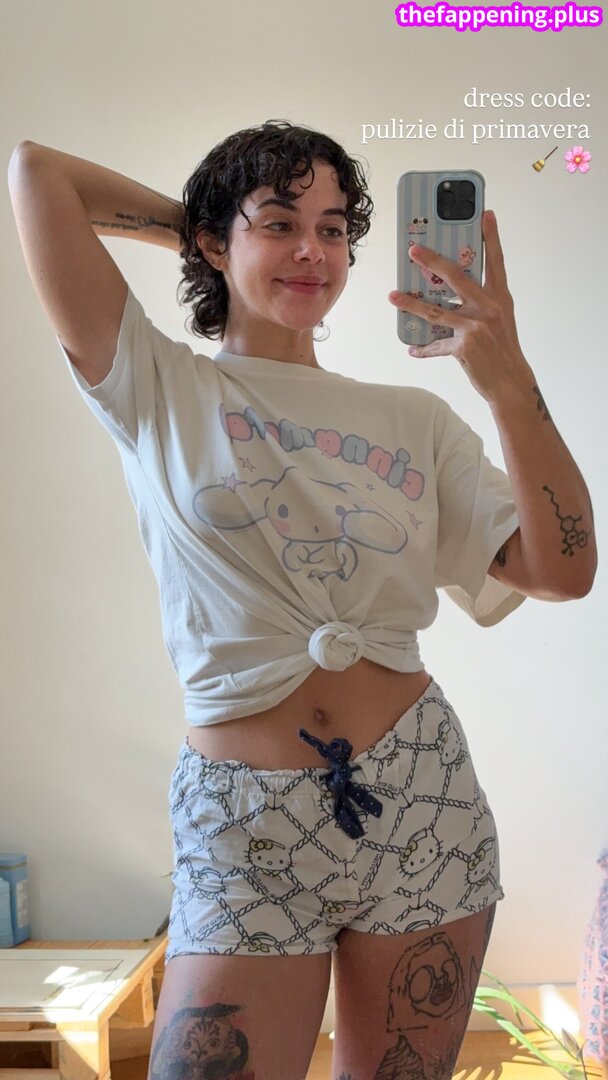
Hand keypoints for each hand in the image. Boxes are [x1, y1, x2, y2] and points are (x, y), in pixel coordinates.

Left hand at [388, 211, 531, 403]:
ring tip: (392, 296)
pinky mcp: (464, 347)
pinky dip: (423, 348)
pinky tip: (412, 348)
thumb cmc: (503, 348)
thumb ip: (481, 301)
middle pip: (455, 277)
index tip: (486, 214)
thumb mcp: (500, 319)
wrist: (510, 382)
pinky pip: (436, 345)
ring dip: (410, 304)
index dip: (492, 237)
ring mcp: (475, 326)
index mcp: (499, 297)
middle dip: (431, 261)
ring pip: (435, 310)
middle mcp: (488, 308)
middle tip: (413, 250)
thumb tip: (450, 291)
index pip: (496, 261)